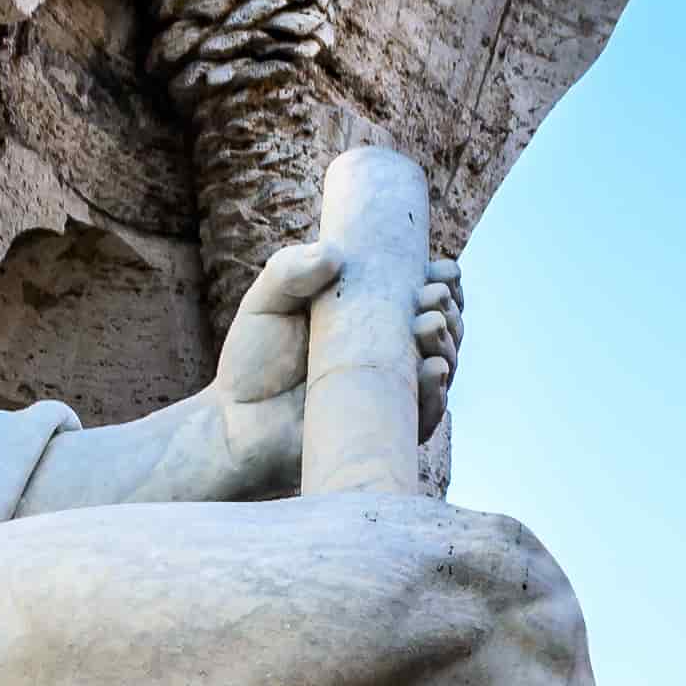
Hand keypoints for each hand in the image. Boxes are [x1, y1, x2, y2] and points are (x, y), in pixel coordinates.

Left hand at [206, 242, 464, 492]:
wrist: (235, 421)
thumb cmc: (254, 359)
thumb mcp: (267, 302)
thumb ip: (290, 270)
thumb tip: (334, 254)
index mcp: (373, 317)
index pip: (423, 296)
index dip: (443, 282)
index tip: (442, 270)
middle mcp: (391, 354)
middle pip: (444, 329)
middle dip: (449, 310)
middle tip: (434, 299)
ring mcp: (392, 393)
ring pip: (441, 367)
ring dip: (448, 344)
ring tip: (430, 325)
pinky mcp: (386, 430)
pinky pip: (423, 415)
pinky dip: (435, 392)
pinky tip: (433, 369)